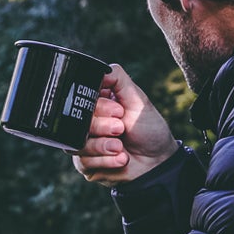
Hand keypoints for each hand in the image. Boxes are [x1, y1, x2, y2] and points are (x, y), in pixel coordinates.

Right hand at [74, 65, 177, 184]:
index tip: (118, 111)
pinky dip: (104, 161)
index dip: (97, 106)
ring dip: (102, 146)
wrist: (158, 161)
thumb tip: (100, 68)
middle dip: (100, 127)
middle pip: (75, 121)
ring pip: (75, 143)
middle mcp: (86, 122)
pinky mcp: (86, 164)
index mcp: (95, 104)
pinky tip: (121, 159)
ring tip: (121, 148)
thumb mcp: (137, 99)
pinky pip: (83, 162)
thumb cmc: (148, 128)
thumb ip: (118, 79)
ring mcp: (84, 144)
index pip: (79, 99)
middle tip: (120, 128)